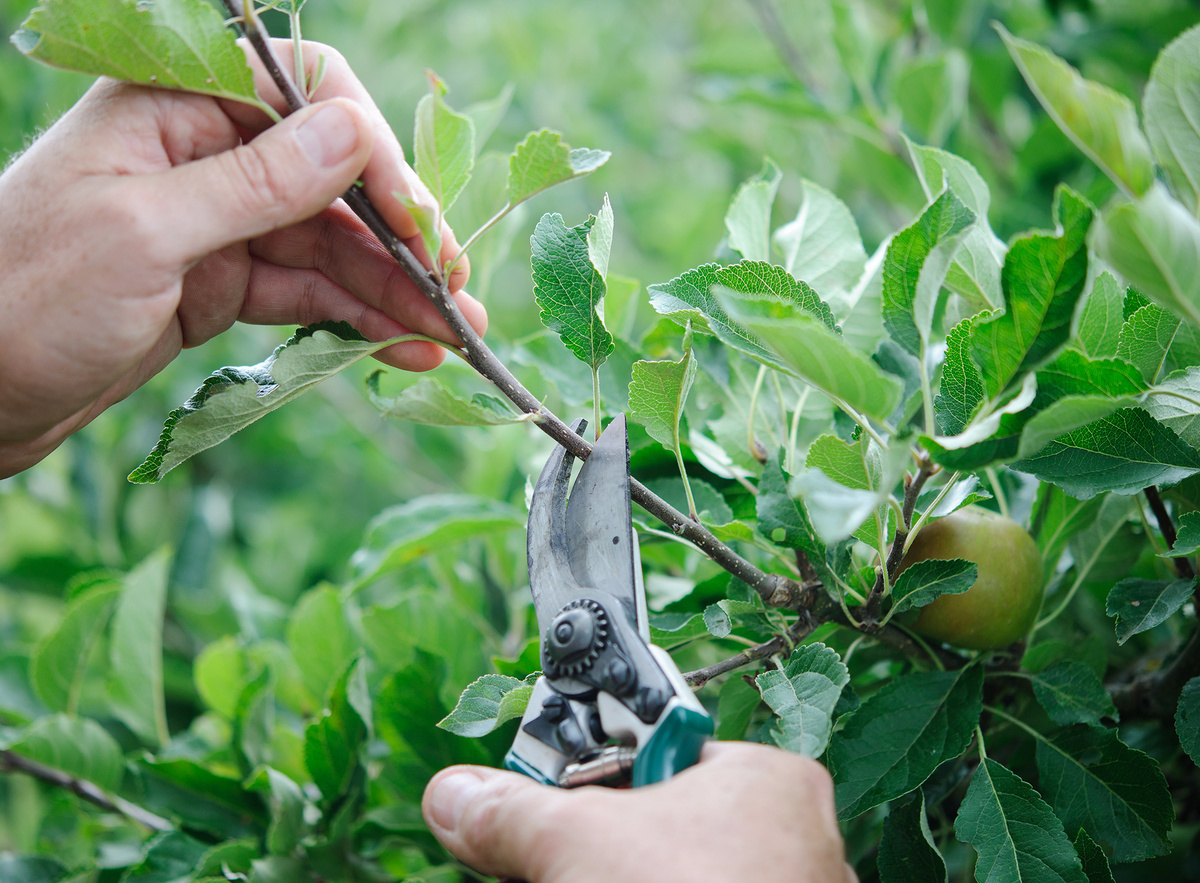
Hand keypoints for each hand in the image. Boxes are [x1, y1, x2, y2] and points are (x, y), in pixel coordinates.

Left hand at [0, 41, 484, 476]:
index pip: (304, 94)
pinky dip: (356, 320)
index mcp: (171, 105)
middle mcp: (203, 153)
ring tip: (452, 334)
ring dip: (394, 290)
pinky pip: (307, 293)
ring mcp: (216, 221)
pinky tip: (403, 345)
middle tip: (459, 293)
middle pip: (331, 180)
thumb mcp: (142, 234)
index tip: (416, 222)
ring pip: (329, 246)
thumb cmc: (24, 297)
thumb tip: (354, 132)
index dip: (370, 152)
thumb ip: (254, 184)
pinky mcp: (220, 283)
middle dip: (400, 239)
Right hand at [422, 742, 857, 882]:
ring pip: (675, 879)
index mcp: (766, 781)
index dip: (590, 779)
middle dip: (591, 852)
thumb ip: (512, 813)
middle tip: (541, 868)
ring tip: (563, 880)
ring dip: (605, 881)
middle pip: (659, 828)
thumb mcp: (574, 844)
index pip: (658, 751)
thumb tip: (452, 794)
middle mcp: (790, 843)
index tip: (542, 811)